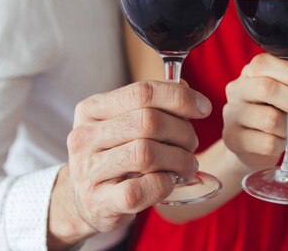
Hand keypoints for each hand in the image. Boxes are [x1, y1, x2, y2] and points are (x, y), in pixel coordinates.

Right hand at [47, 81, 210, 248]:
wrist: (86, 201)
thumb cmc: (114, 156)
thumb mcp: (124, 123)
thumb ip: (151, 104)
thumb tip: (183, 86)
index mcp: (91, 109)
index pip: (142, 92)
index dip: (179, 98)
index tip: (203, 108)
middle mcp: (84, 137)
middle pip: (148, 121)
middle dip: (182, 131)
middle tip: (192, 144)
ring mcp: (88, 170)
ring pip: (146, 153)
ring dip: (179, 159)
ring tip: (187, 165)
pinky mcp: (99, 201)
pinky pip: (141, 189)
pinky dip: (164, 184)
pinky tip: (169, 182)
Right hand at [222, 53, 287, 172]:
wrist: (252, 146)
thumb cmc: (273, 113)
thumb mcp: (287, 92)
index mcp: (249, 73)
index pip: (263, 63)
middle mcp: (236, 90)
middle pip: (267, 88)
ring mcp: (231, 115)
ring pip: (270, 119)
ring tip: (287, 129)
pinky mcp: (232, 139)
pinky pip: (267, 143)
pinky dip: (280, 144)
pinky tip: (277, 142)